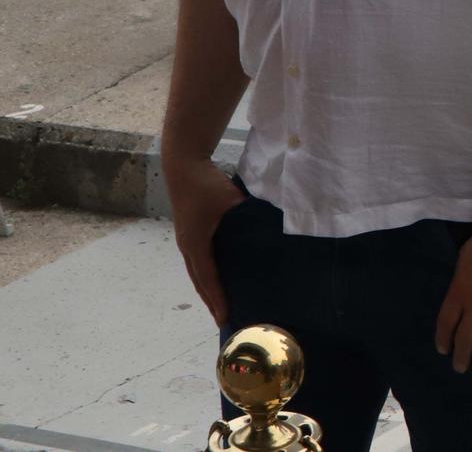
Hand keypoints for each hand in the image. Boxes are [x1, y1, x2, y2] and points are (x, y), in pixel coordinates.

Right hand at [165, 159, 246, 324]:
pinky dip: (206, 275)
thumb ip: (248, 216)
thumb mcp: (231, 200)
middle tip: (225, 320)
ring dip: (208, 290)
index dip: (217, 298)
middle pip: (200, 281)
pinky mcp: (189, 234)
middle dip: (212, 301)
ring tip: (221, 306)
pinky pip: (198, 261)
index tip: (225, 316)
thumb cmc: (207, 184)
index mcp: (196, 243)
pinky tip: (218, 278)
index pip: (208, 278)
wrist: (184, 166)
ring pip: (197, 272)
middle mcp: (188, 247)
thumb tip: (270, 230)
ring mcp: (186, 241)